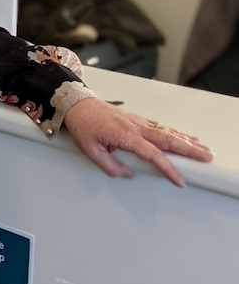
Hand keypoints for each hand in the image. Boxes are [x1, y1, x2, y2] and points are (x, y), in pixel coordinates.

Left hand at [62, 97, 214, 186]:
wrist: (76, 104)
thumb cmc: (82, 124)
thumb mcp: (90, 150)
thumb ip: (109, 165)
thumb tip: (127, 174)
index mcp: (125, 135)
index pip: (153, 154)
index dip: (168, 168)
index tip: (179, 180)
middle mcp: (135, 127)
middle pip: (168, 139)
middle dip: (190, 149)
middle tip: (207, 157)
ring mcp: (137, 121)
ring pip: (166, 130)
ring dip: (186, 139)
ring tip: (202, 147)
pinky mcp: (135, 118)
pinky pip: (159, 126)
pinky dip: (174, 132)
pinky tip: (182, 136)